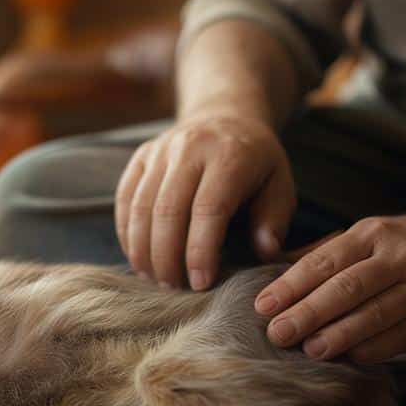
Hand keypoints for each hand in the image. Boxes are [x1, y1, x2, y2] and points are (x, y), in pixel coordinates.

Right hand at [116, 114, 295, 289]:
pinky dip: (127, 233)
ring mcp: (160, 150)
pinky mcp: (140, 157)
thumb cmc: (257, 163)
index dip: (200, 250)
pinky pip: (125, 198)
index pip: (208, 209)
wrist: (226, 116)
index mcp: (229, 156)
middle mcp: (190, 148)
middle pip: (167, 210)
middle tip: (175, 289)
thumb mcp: (280, 184)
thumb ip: (274, 220)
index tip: (201, 284)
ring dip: (144, 250)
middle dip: (167, 257)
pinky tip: (139, 259)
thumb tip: (264, 252)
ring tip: (156, 279)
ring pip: (141, 207)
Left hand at [254, 207, 405, 362]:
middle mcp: (399, 259)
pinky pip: (399, 339)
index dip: (292, 285)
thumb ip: (324, 254)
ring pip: (374, 315)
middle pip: (347, 288)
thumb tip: (270, 268)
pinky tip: (347, 358)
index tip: (263, 306)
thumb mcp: (368, 235)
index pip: (324, 262)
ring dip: (338, 335)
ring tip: (308, 349)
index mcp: (372, 234)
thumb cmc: (405, 244)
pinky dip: (370, 349)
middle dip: (308, 313)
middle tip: (277, 333)